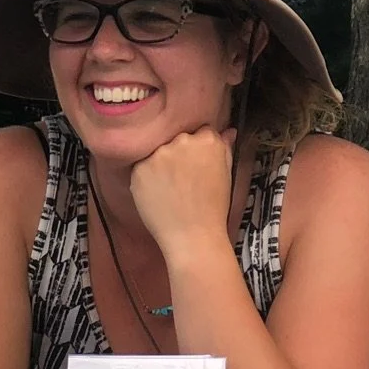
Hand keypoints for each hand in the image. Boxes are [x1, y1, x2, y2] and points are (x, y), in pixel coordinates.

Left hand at [129, 127, 235, 266]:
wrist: (193, 237)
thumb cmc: (213, 209)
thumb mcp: (226, 174)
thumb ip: (224, 148)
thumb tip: (228, 131)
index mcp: (207, 140)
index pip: (199, 132)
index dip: (197, 149)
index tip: (196, 164)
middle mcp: (182, 141)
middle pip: (177, 139)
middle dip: (178, 154)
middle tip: (182, 179)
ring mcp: (159, 154)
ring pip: (157, 152)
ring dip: (161, 165)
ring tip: (169, 189)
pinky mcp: (140, 169)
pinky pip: (141, 167)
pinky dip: (146, 178)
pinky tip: (157, 194)